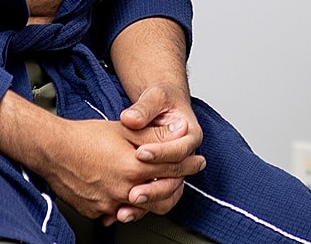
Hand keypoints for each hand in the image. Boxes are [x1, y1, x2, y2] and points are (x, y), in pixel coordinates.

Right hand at [45, 112, 204, 226]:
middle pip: (162, 196)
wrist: (54, 151)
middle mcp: (123, 190)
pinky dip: (130, 203)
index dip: (188, 163)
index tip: (198, 161)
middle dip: (177, 184)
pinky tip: (132, 192)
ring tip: (158, 184)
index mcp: (133, 167)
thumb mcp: (125, 129)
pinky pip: (120, 211)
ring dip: (153, 196)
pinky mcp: (98, 212)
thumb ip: (153, 135)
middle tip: (185, 176)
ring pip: (143, 207)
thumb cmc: (85, 137)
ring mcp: (110, 205)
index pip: (171, 168)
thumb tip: (177, 134)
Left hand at [116, 86, 204, 220]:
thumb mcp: (155, 96)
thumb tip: (131, 119)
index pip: (180, 149)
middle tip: (133, 191)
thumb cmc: (162, 98)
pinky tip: (119, 213)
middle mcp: (186, 156)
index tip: (140, 153)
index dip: (161, 152)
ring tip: (127, 208)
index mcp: (190, 134)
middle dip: (153, 187)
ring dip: (147, 204)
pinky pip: (154, 200)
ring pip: (167, 195)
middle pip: (175, 179)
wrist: (162, 105)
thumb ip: (144, 108)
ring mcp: (174, 171)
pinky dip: (138, 209)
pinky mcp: (161, 180)